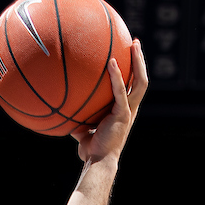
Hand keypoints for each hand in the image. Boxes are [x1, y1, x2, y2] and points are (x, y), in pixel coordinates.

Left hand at [71, 40, 148, 163]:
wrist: (98, 162)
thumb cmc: (91, 150)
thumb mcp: (83, 131)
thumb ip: (78, 119)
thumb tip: (62, 111)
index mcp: (124, 111)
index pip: (133, 87)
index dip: (133, 72)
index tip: (128, 56)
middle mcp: (131, 109)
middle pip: (142, 80)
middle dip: (140, 60)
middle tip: (134, 43)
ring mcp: (129, 111)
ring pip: (140, 82)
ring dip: (138, 62)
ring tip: (133, 44)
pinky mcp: (122, 114)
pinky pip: (120, 91)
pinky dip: (117, 76)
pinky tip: (111, 62)